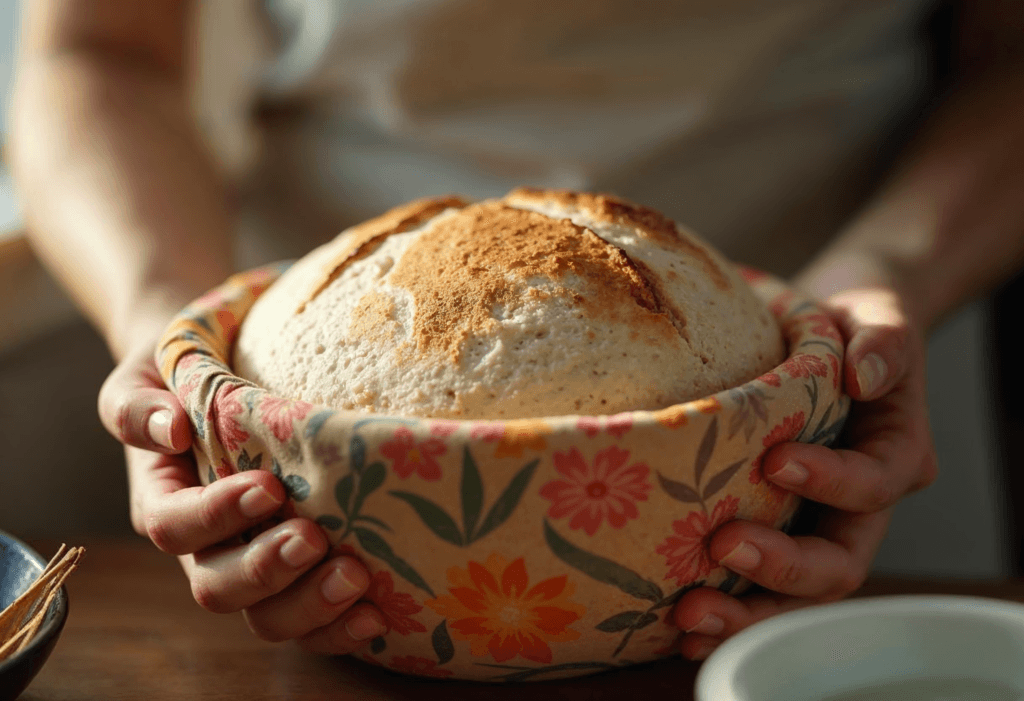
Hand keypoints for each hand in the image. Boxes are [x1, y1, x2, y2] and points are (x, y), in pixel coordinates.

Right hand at [99, 344, 385, 652]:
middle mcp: (207, 546)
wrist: (232, 368)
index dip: (216, 517)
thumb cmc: (186, 374)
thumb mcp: (150, 376)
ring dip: (310, 607)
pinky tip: (377, 616)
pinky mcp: (302, 576)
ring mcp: (256, 565)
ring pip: (268, 615)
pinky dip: (341, 626)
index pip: (174, 526)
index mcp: (166, 502)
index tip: (269, 488)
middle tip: (313, 540)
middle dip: (267, 571)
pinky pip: (313, 620)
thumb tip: (169, 428)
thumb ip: (139, 404)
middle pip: (219, 586)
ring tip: (356, 579)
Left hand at [671, 286, 937, 659]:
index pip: (874, 484)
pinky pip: (755, 583)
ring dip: (746, 608)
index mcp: (894, 456)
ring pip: (795, 592)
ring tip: (689, 614)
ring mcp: (815, 526)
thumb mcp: (877, 319)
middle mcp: (859, 507)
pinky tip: (676, 623)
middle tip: (723, 546)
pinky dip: (725, 607)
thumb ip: (881, 342)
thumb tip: (863, 377)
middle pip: (837, 563)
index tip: (776, 461)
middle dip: (783, 567)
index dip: (832, 481)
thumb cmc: (853, 327)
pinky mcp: (773, 530)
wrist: (827, 337)